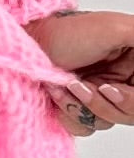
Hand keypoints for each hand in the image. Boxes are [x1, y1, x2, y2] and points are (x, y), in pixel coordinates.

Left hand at [23, 9, 133, 137]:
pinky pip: (86, 127)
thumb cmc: (71, 32)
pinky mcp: (82, 108)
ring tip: (68, 83)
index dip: (131, 99)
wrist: (32, 44)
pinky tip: (59, 93)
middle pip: (131, 113)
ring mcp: (103, 95)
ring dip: (83, 106)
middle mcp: (125, 79)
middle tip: (85, 85)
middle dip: (104, 102)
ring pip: (108, 121)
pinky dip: (70, 114)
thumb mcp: (118, 29)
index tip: (111, 89)